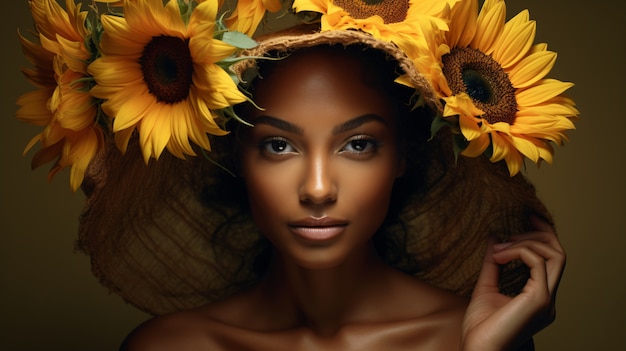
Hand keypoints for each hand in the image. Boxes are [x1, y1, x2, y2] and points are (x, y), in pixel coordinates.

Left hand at [461, 216, 565, 350]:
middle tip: (519, 220)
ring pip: (554, 255)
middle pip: (559, 254)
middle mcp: (547, 298)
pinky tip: (498, 254)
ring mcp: (546, 300)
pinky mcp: (539, 300)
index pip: (551, 260)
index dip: (544, 235)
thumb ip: (492, 264)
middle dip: (541, 232)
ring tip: (500, 246)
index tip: (529, 217)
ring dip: (525, 241)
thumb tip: (493, 238)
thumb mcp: (485, 288)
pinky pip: (537, 262)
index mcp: (538, 297)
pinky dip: (518, 251)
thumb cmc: (480, 328)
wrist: (479, 350)